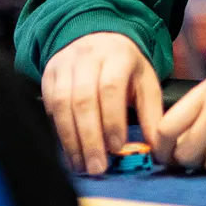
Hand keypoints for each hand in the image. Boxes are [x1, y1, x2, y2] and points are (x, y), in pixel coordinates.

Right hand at [41, 32, 162, 174]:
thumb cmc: (125, 67)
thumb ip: (151, 113)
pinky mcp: (48, 75)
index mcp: (118, 56)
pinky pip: (49, 107)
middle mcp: (88, 57)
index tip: (116, 148)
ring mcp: (64, 65)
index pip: (111, 88)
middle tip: (97, 167)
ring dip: (71, 140)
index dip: (112, 120)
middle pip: (83, 100)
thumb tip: (157, 147)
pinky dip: (58, 131)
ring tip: (81, 165)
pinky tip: (68, 151)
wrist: (98, 38)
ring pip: (62, 105)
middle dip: (90, 137)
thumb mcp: (145, 82)